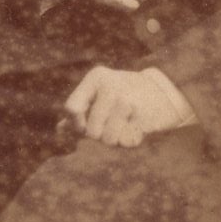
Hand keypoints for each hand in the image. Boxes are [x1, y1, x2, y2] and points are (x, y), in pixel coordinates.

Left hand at [63, 66, 190, 147]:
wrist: (160, 92)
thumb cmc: (121, 95)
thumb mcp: (98, 94)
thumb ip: (79, 110)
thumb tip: (59, 130)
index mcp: (96, 78)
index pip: (72, 109)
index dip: (77, 124)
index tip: (85, 126)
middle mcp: (111, 87)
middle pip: (92, 132)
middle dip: (100, 134)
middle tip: (111, 124)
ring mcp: (129, 102)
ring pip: (109, 140)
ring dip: (115, 140)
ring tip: (123, 126)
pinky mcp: (144, 117)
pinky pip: (127, 143)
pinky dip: (130, 141)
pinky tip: (135, 128)